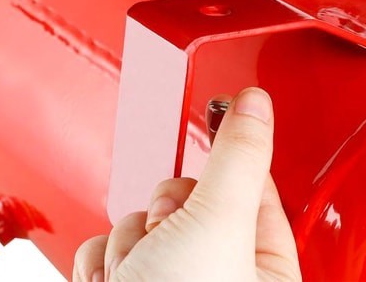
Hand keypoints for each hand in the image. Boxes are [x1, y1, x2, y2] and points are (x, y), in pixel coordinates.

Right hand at [73, 88, 300, 280]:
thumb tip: (257, 102)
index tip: (218, 120)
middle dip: (166, 213)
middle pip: (187, 199)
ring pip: (142, 221)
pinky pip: (107, 248)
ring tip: (138, 276)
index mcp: (263, 271)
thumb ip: (236, 158)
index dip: (229, 160)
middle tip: (170, 234)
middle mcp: (216, 278)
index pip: (253, 188)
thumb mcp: (217, 225)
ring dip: (131, 243)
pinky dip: (102, 264)